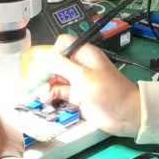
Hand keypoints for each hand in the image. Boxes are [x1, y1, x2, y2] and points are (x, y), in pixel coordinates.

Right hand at [25, 38, 139, 134]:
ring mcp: (78, 81)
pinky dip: (51, 95)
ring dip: (45, 85)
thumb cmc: (108, 91)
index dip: (52, 53)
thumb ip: (61, 66)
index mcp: (84, 54)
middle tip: (32, 83)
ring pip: (55, 78)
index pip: (62, 44)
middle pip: (55, 62)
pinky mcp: (77, 96)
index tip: (44, 66)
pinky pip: (60, 92)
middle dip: (43, 71)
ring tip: (39, 95)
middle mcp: (79, 65)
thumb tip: (43, 58)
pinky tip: (46, 100)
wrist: (126, 114)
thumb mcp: (83, 76)